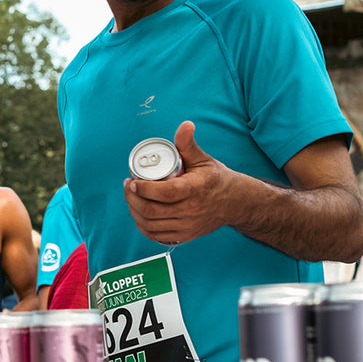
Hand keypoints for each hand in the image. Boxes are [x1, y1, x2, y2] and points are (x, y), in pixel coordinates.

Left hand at [122, 121, 238, 244]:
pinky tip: (139, 215)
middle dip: (133, 198)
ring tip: (131, 198)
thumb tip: (185, 125)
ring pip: (151, 225)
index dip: (143, 188)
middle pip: (152, 211)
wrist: (234, 203)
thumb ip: (188, 143)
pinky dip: (144, 227)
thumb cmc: (216, 179)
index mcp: (194, 190)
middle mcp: (191, 211)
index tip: (132, 180)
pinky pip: (157, 236)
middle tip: (128, 186)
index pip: (164, 193)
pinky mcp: (185, 235)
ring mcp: (187, 226)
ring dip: (135, 212)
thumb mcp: (203, 159)